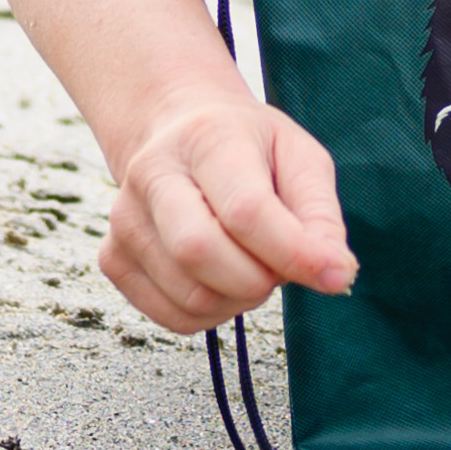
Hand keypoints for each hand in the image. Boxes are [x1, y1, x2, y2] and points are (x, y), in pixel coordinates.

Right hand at [94, 95, 353, 329]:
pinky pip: (172, 318)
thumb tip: (337, 273)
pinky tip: (221, 280)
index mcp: (206, 138)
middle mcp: (152, 174)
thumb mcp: (298, 157)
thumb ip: (320, 214)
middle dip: (259, 279)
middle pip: (200, 252)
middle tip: (278, 265)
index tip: (336, 273)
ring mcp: (124, 219)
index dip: (295, 252)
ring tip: (251, 265)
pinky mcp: (113, 259)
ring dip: (240, 299)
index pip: (245, 209)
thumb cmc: (246, 148)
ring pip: (190, 295)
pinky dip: (212, 313)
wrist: (177, 131)